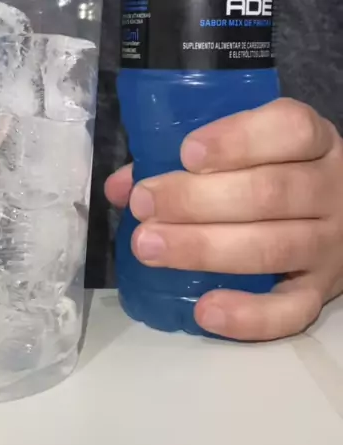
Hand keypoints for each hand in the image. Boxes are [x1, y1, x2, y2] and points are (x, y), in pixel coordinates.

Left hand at [105, 99, 342, 340]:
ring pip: (272, 248)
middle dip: (197, 200)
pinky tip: (205, 310)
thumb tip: (123, 186)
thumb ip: (191, 161)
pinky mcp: (321, 293)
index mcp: (315, 143)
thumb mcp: (253, 151)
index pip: (290, 129)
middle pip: (269, 192)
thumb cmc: (280, 174)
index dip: (238, 139)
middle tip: (145, 204)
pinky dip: (248, 315)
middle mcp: (330, 191)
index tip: (187, 153)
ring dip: (204, 249)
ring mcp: (330, 245)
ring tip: (149, 246)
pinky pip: (291, 312)